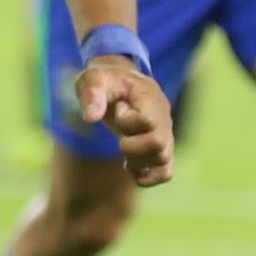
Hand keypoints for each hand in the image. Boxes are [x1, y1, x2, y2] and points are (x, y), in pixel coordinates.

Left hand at [77, 58, 174, 186]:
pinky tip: (130, 167)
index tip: (118, 112)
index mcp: (149, 96)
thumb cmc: (105, 80)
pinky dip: (148, 176)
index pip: (148, 121)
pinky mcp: (162, 147)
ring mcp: (165, 133)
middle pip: (159, 144)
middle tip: (120, 138)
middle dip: (132, 147)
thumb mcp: (93, 78)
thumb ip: (92, 94)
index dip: (127, 123)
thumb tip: (90, 118)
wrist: (118, 83)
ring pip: (163, 160)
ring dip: (138, 162)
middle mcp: (163, 115)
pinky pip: (166, 172)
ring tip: (124, 150)